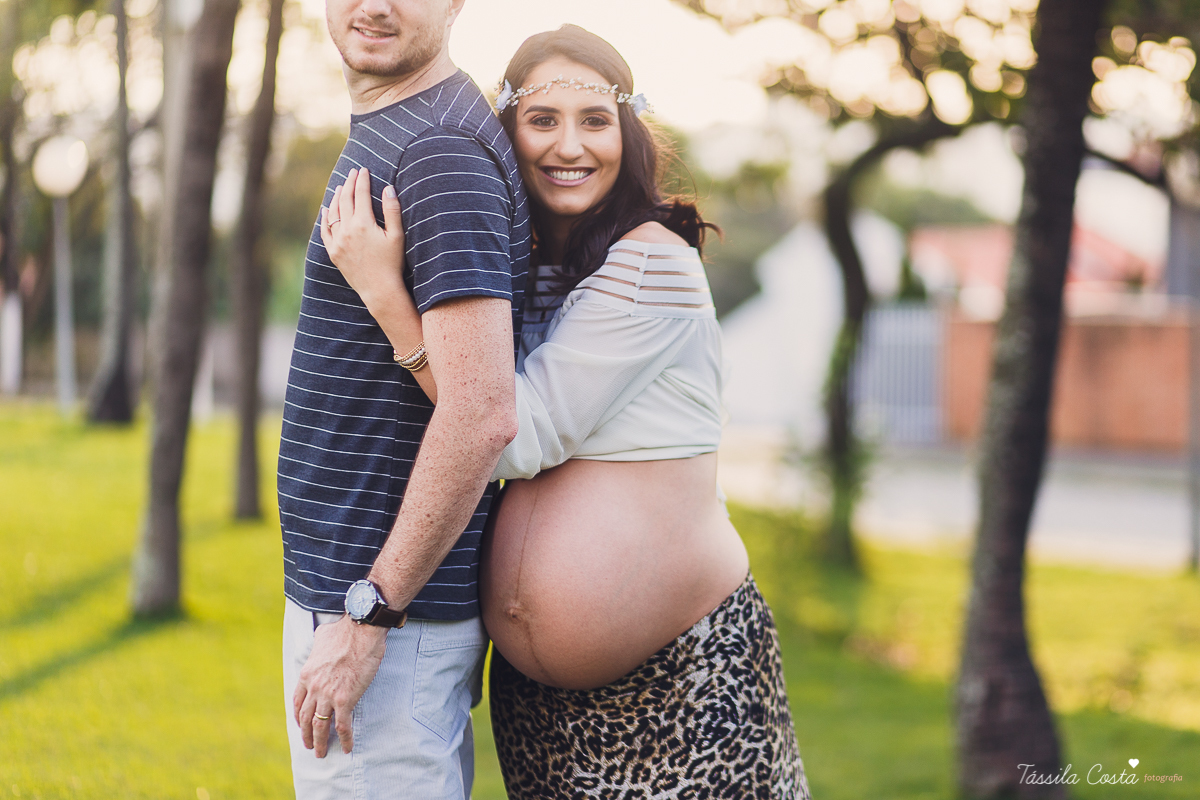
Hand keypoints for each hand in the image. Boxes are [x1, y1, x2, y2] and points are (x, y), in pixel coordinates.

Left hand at [292, 616, 387, 756]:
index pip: (298, 701)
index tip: (301, 724)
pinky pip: (342, 725)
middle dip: (306, 734)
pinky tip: (347, 748)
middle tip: (309, 745)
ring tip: (321, 753)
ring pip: (319, 726)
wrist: (361, 631)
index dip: (298, 716)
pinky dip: (344, 739)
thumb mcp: (323, 636)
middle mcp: (314, 687)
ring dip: (319, 742)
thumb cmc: (345, 631)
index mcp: (307, 674)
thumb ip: (318, 644)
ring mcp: (328, 695)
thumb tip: (322, 638)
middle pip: (305, 718)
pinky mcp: (345, 699)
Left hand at [320, 167, 410, 314]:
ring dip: (337, 198)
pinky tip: (326, 210)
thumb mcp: (397, 236)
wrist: (379, 289)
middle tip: (352, 173)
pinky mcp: (333, 252)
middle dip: (349, 184)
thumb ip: (392, 210)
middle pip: (345, 200)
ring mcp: (338, 241)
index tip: (363, 170)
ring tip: (341, 188)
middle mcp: (347, 230)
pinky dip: (325, 218)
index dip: (362, 180)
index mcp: (364, 224)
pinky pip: (325, 231)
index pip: (361, 194)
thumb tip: (388, 188)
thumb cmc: (393, 263)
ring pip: (333, 213)